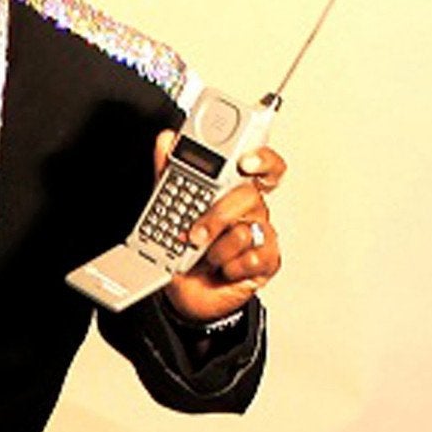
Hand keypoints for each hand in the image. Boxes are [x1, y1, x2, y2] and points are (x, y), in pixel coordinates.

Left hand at [159, 130, 286, 323]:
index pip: (260, 166)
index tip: (246, 161)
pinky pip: (254, 258)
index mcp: (234, 192)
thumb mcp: (169, 208)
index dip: (261, 159)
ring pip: (247, 230)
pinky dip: (231, 266)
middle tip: (195, 232)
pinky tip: (221, 269)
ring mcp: (260, 236)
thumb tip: (167, 140)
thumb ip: (168, 172)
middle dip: (217, 216)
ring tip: (202, 256)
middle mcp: (250, 212)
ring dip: (217, 248)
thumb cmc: (184, 249)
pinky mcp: (265, 263)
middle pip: (249, 197)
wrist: (184, 291)